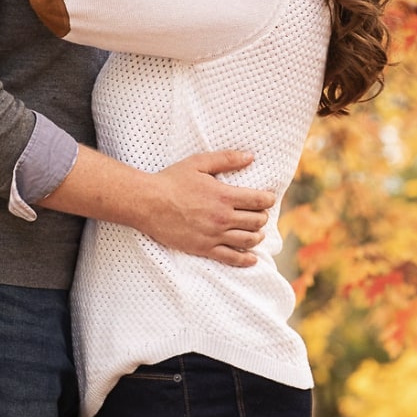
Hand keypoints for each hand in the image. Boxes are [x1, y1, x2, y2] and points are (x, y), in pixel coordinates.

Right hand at [145, 151, 274, 266]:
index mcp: (224, 196)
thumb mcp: (199, 163)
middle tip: (259, 214)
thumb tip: (250, 157)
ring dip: (257, 236)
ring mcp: (214, 235)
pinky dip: (245, 259)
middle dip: (262, 217)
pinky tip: (252, 258)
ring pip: (248, 240)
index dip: (268, 199)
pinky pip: (231, 258)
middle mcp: (222, 217)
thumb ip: (226, 159)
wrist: (148, 203)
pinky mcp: (204, 248)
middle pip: (257, 221)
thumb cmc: (171, 180)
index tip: (267, 198)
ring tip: (256, 232)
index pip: (259, 200)